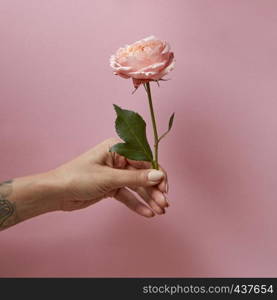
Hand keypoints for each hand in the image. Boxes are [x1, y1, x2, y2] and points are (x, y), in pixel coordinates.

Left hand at [51, 138, 168, 216]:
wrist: (56, 193)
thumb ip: (135, 178)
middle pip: (142, 174)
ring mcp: (115, 174)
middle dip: (154, 190)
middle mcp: (118, 159)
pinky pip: (127, 195)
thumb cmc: (78, 177)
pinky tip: (147, 213)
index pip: (144, 159)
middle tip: (164, 204)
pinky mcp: (111, 187)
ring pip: (137, 186)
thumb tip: (159, 176)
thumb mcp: (109, 178)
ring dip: (148, 198)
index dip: (157, 173)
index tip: (165, 188)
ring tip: (160, 211)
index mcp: (118, 148)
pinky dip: (136, 204)